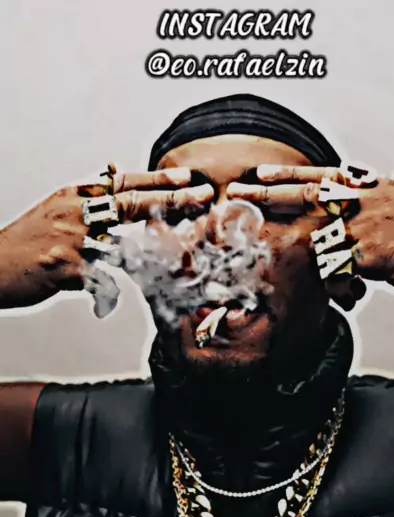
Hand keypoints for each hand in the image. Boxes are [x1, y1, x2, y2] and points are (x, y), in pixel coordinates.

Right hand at [0, 168, 213, 308]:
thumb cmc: (28, 243)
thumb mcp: (57, 209)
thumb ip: (88, 197)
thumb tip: (115, 176)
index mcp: (75, 196)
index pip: (123, 182)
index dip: (157, 178)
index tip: (187, 175)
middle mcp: (75, 212)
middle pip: (131, 203)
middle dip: (171, 200)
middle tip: (202, 196)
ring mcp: (71, 239)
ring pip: (124, 244)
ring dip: (152, 253)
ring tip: (181, 256)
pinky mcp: (65, 267)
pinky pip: (101, 280)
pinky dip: (107, 293)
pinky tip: (104, 301)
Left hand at [227, 164, 393, 306]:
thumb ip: (385, 195)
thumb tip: (382, 178)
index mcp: (376, 187)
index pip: (325, 176)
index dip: (290, 174)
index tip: (260, 173)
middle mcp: (369, 199)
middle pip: (309, 193)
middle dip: (269, 194)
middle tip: (236, 191)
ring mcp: (370, 224)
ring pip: (317, 235)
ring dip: (299, 250)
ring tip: (280, 254)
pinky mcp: (374, 252)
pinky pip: (336, 269)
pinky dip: (332, 284)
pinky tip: (341, 292)